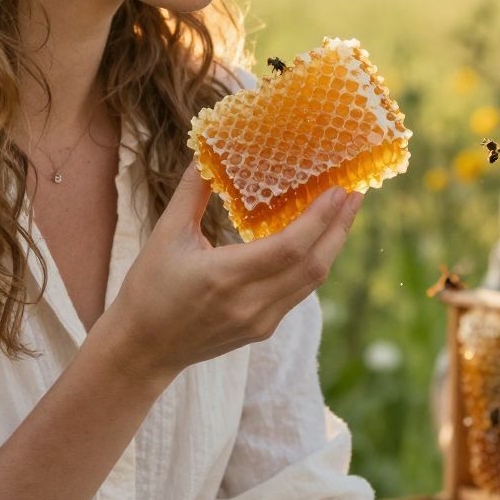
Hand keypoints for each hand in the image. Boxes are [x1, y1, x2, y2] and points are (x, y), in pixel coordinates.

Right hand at [99, 165, 358, 384]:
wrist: (143, 349)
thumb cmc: (149, 289)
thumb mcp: (166, 235)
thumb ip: (190, 193)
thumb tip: (208, 151)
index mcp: (224, 277)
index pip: (290, 248)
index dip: (320, 219)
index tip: (339, 189)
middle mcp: (249, 304)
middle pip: (314, 266)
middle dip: (340, 227)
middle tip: (356, 192)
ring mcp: (260, 321)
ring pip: (312, 281)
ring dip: (332, 244)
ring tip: (343, 211)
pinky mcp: (263, 329)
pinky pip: (299, 292)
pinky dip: (313, 262)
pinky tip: (317, 239)